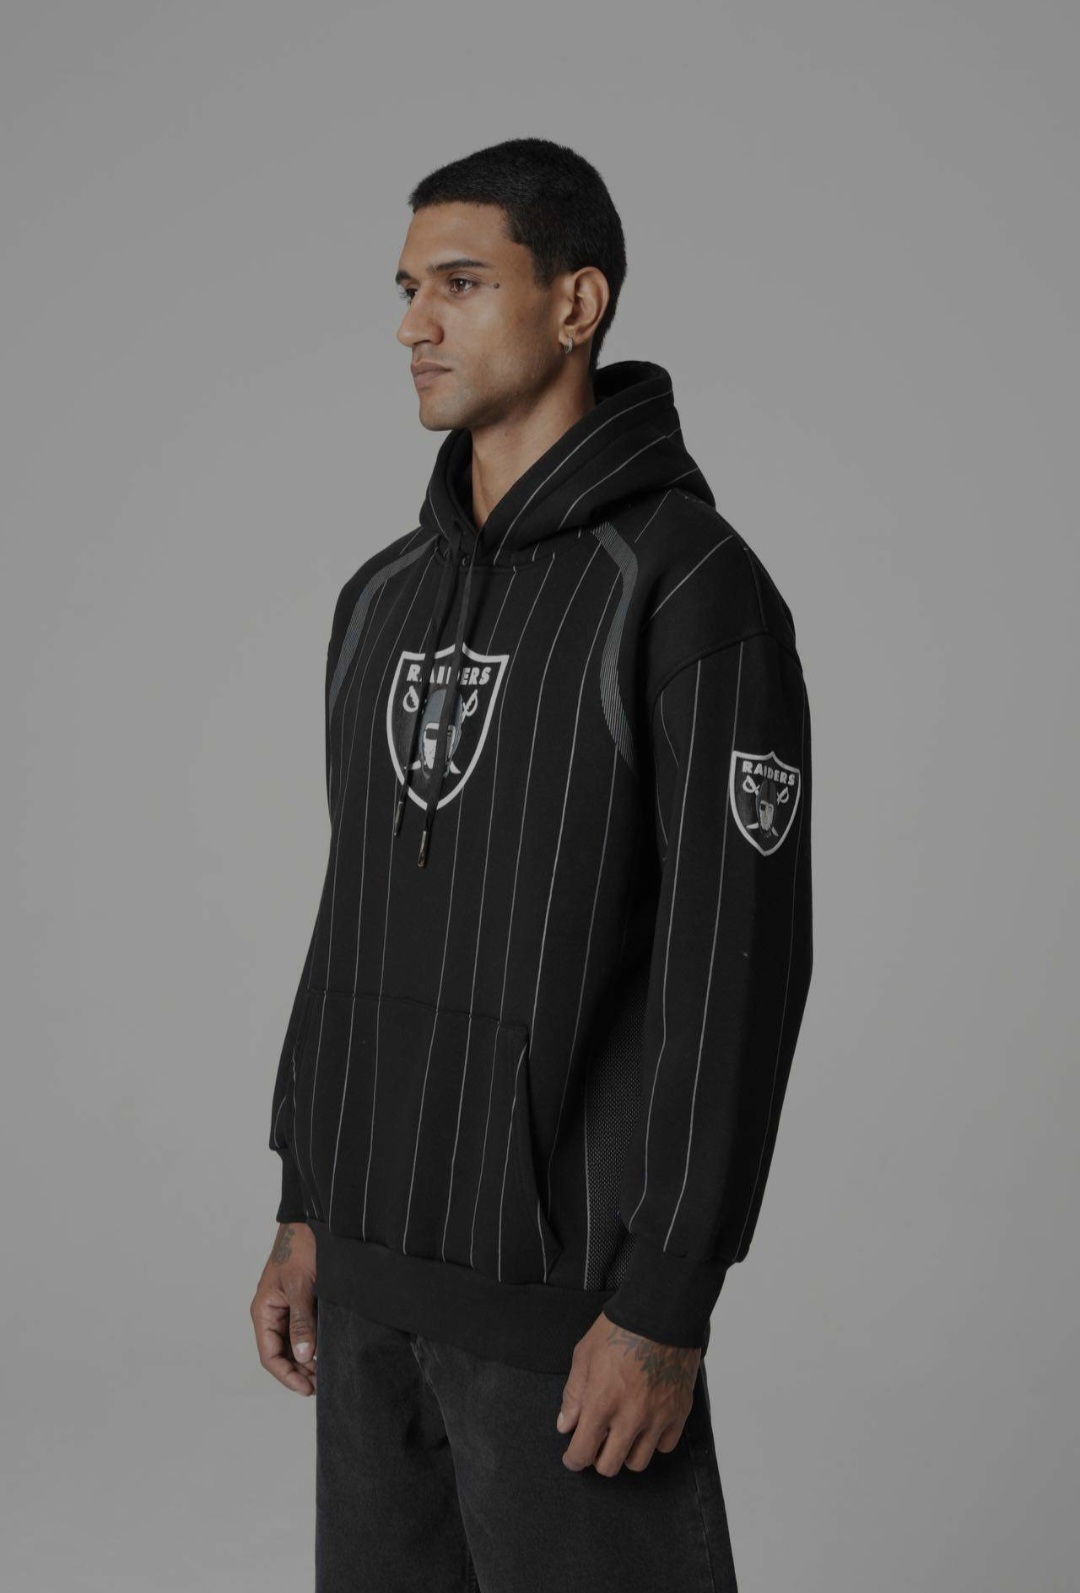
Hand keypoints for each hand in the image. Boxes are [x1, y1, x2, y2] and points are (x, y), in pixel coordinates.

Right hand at [250, 1221, 317, 1395]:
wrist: (312, 1220)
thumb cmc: (300, 1247)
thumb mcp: (300, 1286)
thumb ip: (301, 1321)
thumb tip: (304, 1356)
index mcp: (264, 1310)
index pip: (270, 1355)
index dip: (287, 1375)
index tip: (307, 1388)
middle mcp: (273, 1313)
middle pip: (281, 1353)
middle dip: (299, 1372)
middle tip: (322, 1384)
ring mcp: (288, 1308)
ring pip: (294, 1344)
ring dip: (307, 1360)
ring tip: (326, 1373)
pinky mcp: (303, 1301)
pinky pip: (305, 1330)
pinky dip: (315, 1343)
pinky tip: (328, 1351)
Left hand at [557, 1311, 700, 1475]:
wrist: (662, 1312)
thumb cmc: (620, 1329)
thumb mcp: (584, 1355)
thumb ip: (573, 1394)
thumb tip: (566, 1425)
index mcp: (602, 1403)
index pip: (582, 1453)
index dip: (574, 1459)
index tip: (573, 1456)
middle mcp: (630, 1417)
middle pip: (610, 1466)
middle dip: (598, 1457)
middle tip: (598, 1442)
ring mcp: (657, 1417)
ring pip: (638, 1462)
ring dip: (626, 1452)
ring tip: (623, 1432)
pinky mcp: (679, 1412)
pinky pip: (665, 1446)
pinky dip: (654, 1440)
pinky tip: (647, 1424)